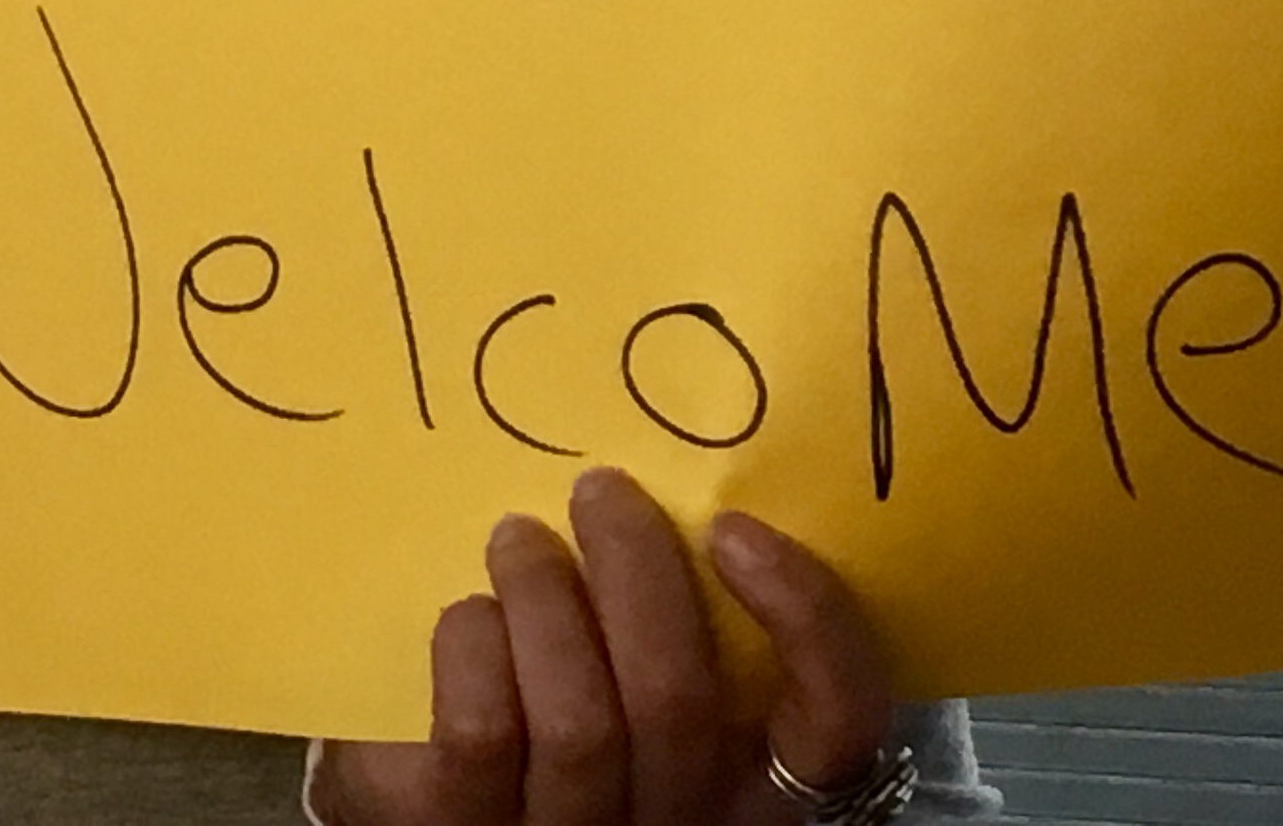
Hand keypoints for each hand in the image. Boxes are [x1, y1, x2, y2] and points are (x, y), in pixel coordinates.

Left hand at [315, 470, 895, 825]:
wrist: (448, 812)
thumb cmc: (554, 716)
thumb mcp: (638, 684)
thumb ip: (665, 622)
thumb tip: (649, 495)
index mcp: (746, 788)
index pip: (834, 729)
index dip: (809, 627)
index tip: (735, 529)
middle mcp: (679, 825)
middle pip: (677, 702)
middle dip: (635, 572)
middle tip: (598, 490)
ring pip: (579, 721)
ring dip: (543, 599)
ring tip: (517, 537)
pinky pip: (483, 735)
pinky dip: (474, 652)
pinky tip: (468, 616)